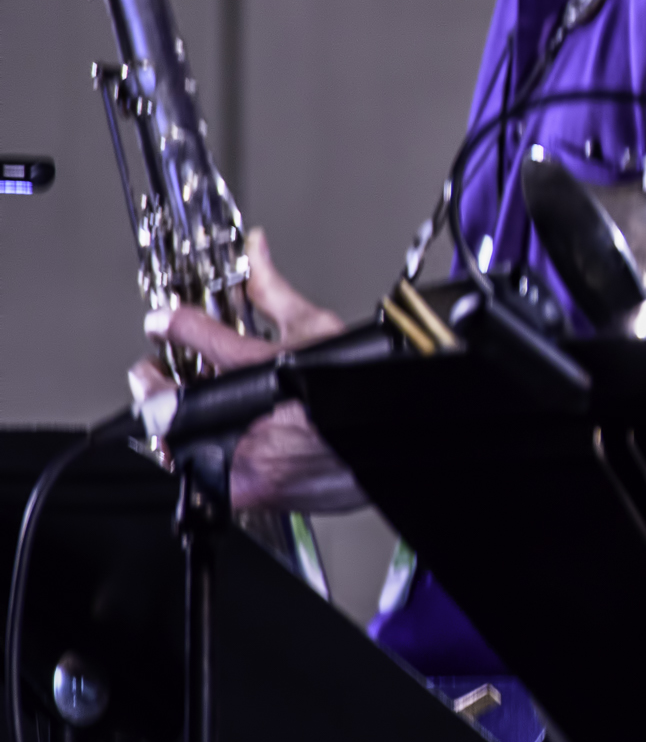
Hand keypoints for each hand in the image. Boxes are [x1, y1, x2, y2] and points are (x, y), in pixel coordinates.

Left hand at [127, 229, 366, 515]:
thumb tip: (256, 250)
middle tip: (156, 375)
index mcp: (257, 367)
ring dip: (173, 427)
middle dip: (156, 386)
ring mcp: (243, 459)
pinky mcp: (248, 492)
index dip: (171, 326)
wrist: (394, 439)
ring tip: (187, 411)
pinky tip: (218, 446)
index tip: (162, 325)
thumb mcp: (316, 330)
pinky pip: (205, 480)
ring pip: (179, 445)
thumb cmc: (361, 385)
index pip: (193, 333)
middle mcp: (245, 416)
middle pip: (166, 403)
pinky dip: (203, 463)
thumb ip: (274, 292)